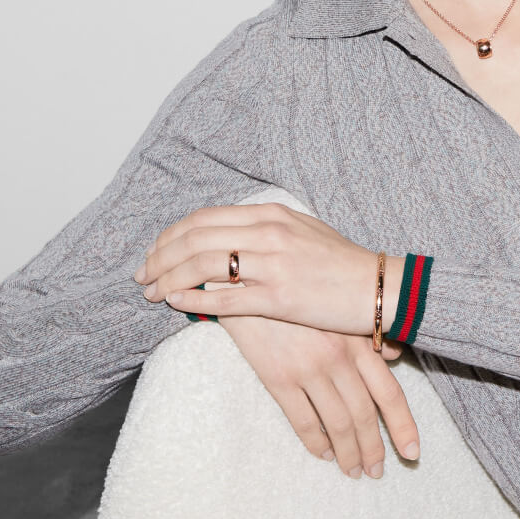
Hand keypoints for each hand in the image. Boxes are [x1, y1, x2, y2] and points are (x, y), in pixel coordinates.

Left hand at [133, 202, 404, 334]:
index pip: (204, 218)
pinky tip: (175, 305)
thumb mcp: (301, 230)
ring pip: (202, 264)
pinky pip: (225, 298)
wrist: (378, 288)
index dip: (171, 235)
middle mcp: (268, 232)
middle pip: (195, 237)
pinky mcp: (279, 298)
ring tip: (151, 293)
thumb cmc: (341, 263)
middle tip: (141, 275)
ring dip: (168, 278)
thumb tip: (228, 236)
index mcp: (270, 214)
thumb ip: (264, 229)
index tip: (154, 253)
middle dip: (160, 256)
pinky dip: (193, 300)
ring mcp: (273, 264)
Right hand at [212, 299, 420, 479]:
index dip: (402, 425)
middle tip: (376, 470)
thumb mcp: (338, 304)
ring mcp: (308, 369)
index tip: (412, 452)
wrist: (249, 280)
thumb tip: (395, 355)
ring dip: (347, 453)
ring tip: (353, 470)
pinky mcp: (279, 378)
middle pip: (364, 415)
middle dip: (374, 448)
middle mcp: (338, 357)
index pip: (389, 391)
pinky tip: (322, 453)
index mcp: (357, 339)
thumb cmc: (299, 288)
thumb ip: (369, 332)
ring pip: (337, 424)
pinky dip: (315, 443)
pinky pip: (303, 421)